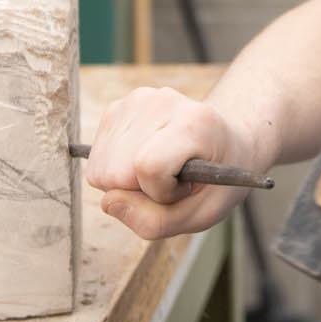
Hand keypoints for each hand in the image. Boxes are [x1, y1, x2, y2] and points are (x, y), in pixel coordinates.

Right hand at [85, 86, 261, 239]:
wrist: (224, 144)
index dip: (161, 192)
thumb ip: (156, 221)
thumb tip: (108, 202)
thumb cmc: (215, 182)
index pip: (149, 166)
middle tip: (171, 180)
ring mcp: (136, 100)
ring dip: (126, 181)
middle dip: (139, 190)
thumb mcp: (202, 214)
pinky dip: (116, 169)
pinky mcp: (118, 106)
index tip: (183, 188)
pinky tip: (143, 159)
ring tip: (160, 169)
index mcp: (194, 122)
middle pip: (116, 170)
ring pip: (101, 166)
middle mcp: (162, 100)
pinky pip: (97, 158)